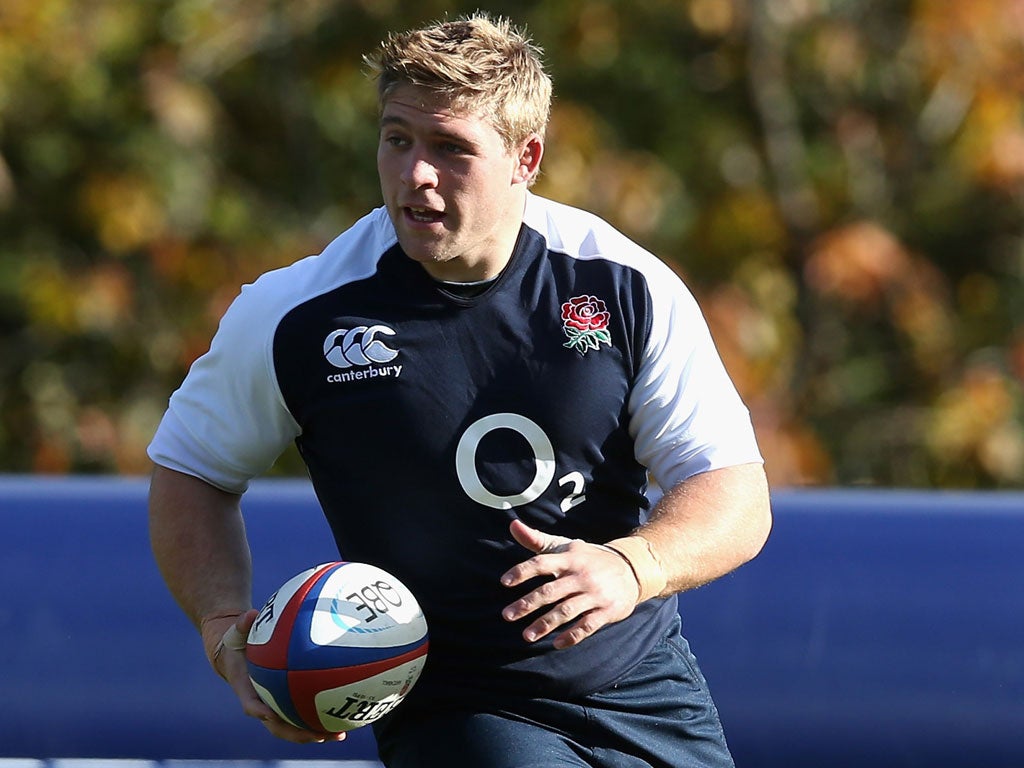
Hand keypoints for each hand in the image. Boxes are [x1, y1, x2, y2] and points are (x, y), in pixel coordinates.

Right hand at [201, 610, 344, 743]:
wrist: (235, 657)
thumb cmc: (238, 643)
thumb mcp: (236, 632)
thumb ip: (242, 624)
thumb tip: (250, 613)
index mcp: (246, 688)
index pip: (251, 704)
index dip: (260, 711)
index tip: (271, 714)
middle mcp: (261, 703)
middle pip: (278, 726)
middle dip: (298, 733)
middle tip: (320, 735)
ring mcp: (274, 706)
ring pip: (294, 726)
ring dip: (315, 732)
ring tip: (340, 734)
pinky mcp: (286, 703)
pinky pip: (303, 713)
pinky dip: (321, 717)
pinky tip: (345, 715)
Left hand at [500, 519, 640, 648]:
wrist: (631, 568)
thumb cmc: (588, 558)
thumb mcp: (565, 545)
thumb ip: (537, 539)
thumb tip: (512, 525)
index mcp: (569, 558)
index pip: (542, 563)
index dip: (522, 571)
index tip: (504, 582)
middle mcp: (581, 575)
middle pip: (551, 591)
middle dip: (528, 604)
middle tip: (507, 615)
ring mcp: (595, 594)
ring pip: (567, 611)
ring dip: (545, 624)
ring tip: (527, 635)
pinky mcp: (607, 611)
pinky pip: (587, 626)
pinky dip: (572, 636)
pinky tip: (556, 644)